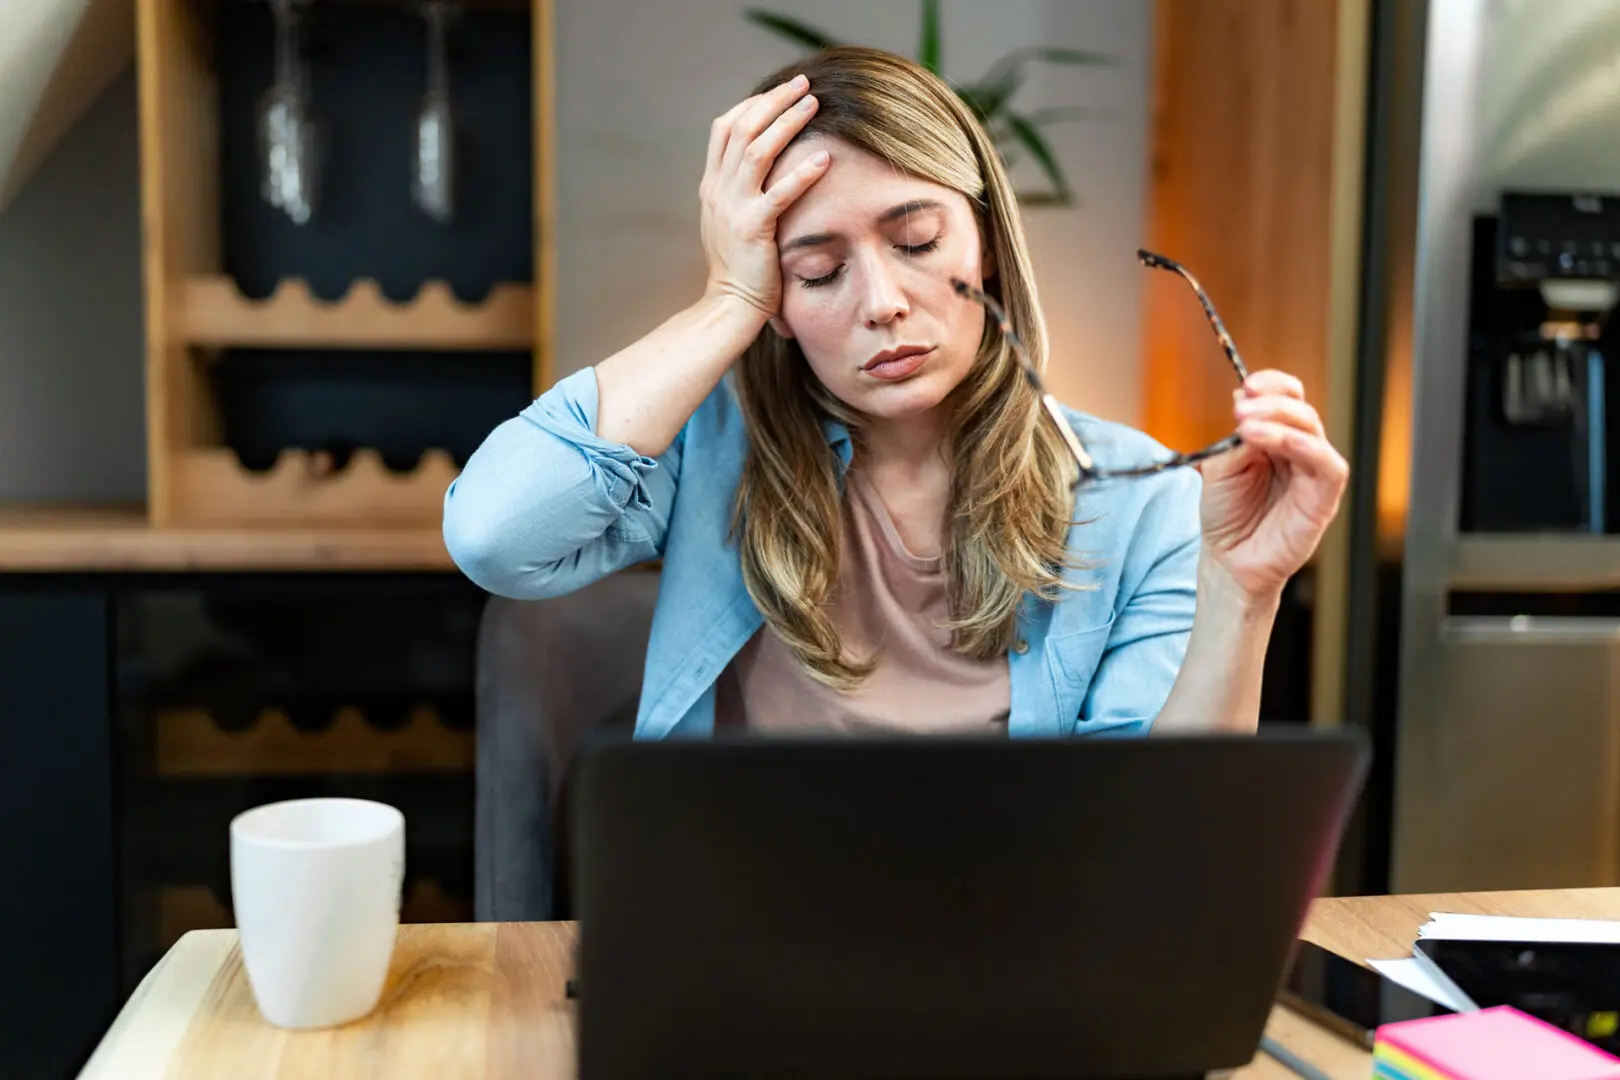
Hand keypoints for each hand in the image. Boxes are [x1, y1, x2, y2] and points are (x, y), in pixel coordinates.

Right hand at [699, 74, 830, 320]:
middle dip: (773, 101)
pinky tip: (824, 158)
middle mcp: (718, 191)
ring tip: (814, 103)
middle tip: (803, 83)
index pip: (724, 129)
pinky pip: (778, 192)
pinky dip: (802, 172)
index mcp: (712, 186)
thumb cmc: (739, 270)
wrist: (728, 307)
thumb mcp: (729, 223)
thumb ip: (740, 193)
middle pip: (741, 128)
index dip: (751, 105)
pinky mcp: (753, 229)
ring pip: (757, 150)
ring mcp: (732, 208)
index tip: (779, 92)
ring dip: (787, 122)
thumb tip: (761, 168)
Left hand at [1196, 370, 1348, 602]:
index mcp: (1274, 437)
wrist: (1227, 561)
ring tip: (1246, 426)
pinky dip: (1309, 448)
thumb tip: (1241, 394)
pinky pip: (1329, 466)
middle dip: (1271, 403)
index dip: (1272, 385)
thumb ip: (1234, 437)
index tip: (1247, 385)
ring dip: (1281, 422)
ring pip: (1313, 431)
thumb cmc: (1225, 515)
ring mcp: (1313, 472)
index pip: (1286, 398)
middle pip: (1300, 409)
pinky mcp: (1324, 498)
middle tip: (1240, 409)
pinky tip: (1285, 442)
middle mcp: (1298, 450)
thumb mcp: (1220, 467)